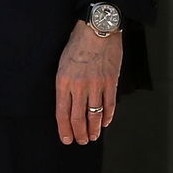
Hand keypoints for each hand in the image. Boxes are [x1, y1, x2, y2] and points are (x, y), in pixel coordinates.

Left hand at [55, 20, 122, 144]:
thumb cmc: (77, 44)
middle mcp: (78, 86)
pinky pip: (109, 106)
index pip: (62, 113)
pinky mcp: (110, 82)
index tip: (66, 139)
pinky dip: (106, 118)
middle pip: (78, 118)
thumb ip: (65, 84)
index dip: (64, 129)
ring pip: (94, 116)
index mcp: (63, 81)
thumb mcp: (62, 63)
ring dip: (93, 130)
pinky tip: (104, 123)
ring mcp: (96, 85)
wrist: (97, 30)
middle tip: (80, 142)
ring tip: (92, 137)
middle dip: (78, 134)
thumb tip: (67, 103)